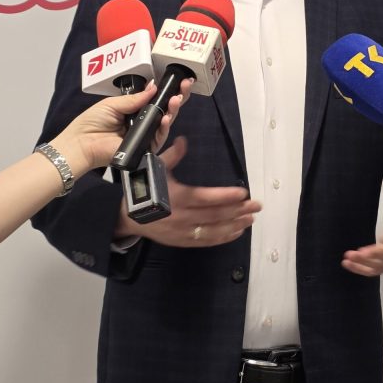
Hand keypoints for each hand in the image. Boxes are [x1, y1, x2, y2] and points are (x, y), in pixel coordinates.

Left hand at [54, 78, 190, 175]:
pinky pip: (159, 138)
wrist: (82, 143)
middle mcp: (143, 122)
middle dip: (178, 97)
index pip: (156, 100)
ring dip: (173, 110)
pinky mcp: (145, 148)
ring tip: (176, 99)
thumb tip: (154, 87)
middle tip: (186, 85)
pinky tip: (167, 117)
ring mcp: (145, 135)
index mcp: (135, 110)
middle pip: (166, 109)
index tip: (178, 80)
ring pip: (166, 122)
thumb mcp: (113, 104)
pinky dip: (164, 127)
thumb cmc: (92, 122)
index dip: (168, 91)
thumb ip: (135, 98)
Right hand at [115, 136, 260, 246]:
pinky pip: (206, 241)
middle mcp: (183, 216)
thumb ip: (172, 155)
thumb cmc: (144, 188)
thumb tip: (183, 140)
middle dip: (239, 210)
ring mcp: (183, 231)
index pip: (207, 197)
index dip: (226, 196)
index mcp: (177, 196)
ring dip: (235, 225)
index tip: (244, 193)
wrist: (126, 215)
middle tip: (256, 205)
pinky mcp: (182, 241)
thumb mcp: (155, 168)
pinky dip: (223, 238)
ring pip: (214, 230)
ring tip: (251, 219)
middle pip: (216, 215)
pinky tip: (237, 232)